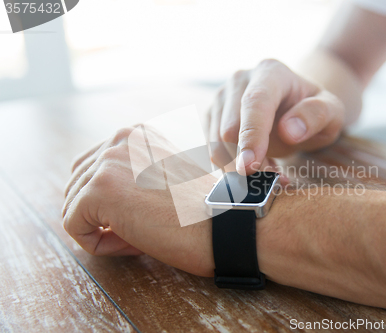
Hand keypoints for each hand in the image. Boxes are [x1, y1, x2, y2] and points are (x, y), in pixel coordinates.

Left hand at [62, 127, 214, 276]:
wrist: (226, 220)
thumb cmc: (204, 208)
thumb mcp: (166, 176)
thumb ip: (133, 175)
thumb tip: (96, 201)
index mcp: (137, 134)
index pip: (94, 166)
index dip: (112, 201)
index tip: (144, 214)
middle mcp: (119, 139)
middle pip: (78, 183)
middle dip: (101, 214)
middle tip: (139, 230)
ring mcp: (107, 163)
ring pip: (73, 205)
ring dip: (100, 229)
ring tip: (138, 238)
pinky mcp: (99, 191)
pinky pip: (73, 225)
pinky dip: (96, 243)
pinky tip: (132, 245)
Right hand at [206, 59, 344, 174]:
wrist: (295, 107)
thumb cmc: (314, 109)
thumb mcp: (332, 111)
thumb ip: (317, 115)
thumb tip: (289, 131)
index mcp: (271, 72)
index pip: (254, 103)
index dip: (251, 135)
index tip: (250, 166)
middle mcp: (240, 80)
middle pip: (230, 128)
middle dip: (249, 161)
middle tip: (276, 177)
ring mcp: (221, 98)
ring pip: (217, 143)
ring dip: (241, 168)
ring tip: (271, 170)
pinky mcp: (211, 117)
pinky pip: (214, 150)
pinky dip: (233, 168)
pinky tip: (256, 165)